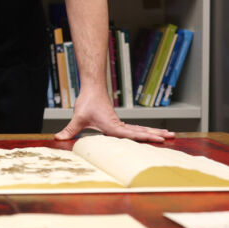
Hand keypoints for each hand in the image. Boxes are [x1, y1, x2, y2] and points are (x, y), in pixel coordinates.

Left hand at [54, 86, 173, 142]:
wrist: (92, 88)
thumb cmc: (86, 103)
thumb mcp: (77, 118)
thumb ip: (69, 130)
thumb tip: (57, 138)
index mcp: (112, 127)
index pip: (131, 134)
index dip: (145, 137)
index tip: (158, 138)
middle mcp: (119, 125)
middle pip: (141, 131)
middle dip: (155, 134)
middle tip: (171, 136)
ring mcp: (120, 124)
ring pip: (141, 129)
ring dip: (154, 131)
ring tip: (170, 134)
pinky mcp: (118, 122)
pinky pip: (135, 129)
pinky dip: (145, 132)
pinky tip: (152, 134)